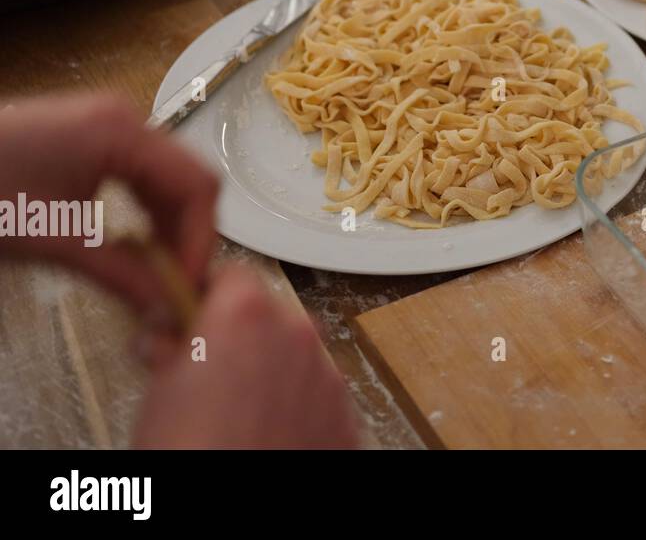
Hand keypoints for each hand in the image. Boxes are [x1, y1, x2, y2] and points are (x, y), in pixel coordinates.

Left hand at [0, 94, 217, 316]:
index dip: (201, 239)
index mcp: (120, 131)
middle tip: (175, 286)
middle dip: (188, 234)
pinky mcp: (92, 135)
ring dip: (169, 225)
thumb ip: (119, 275)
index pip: (195, 184)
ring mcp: (109, 123)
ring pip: (167, 177)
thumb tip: (165, 310)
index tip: (189, 287)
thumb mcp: (53, 241)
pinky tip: (134, 244)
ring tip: (156, 273)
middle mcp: (125, 118)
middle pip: (188, 178)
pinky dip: (147, 211)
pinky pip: (141, 173)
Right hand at [133, 267, 359, 448]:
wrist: (235, 520)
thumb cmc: (191, 455)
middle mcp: (295, 333)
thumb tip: (168, 334)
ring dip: (269, 371)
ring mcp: (327, 374)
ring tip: (233, 413)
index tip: (189, 312)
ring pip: (295, 354)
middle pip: (265, 313)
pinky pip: (317, 394)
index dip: (203, 295)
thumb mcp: (156, 388)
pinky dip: (295, 406)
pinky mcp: (345, 414)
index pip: (228, 273)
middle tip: (202, 369)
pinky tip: (264, 433)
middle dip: (236, 335)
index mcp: (244, 315)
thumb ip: (169, 343)